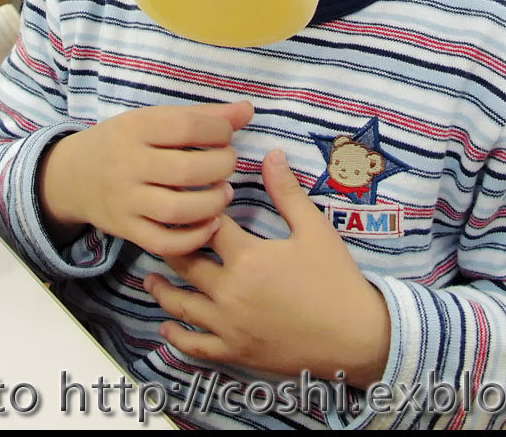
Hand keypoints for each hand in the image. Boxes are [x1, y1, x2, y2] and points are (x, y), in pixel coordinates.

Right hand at [39, 100, 251, 257]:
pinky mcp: (126, 230)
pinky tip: (210, 223)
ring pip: (177, 210)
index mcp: (135, 128)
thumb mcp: (153, 120)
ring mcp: (125, 201)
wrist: (72, 176)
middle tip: (226, 166)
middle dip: (220, 168)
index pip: (185, 127)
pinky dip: (194, 238)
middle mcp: (127, 164)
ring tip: (223, 194)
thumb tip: (247, 110)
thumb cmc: (124, 142)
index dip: (218, 131)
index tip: (225, 137)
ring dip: (212, 204)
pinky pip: (164, 243)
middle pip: (186, 170)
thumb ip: (201, 116)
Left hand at [146, 150, 390, 384]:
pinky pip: (196, 345)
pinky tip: (166, 326)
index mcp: (248, 258)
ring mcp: (230, 325)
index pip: (206, 226)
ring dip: (162, 289)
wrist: (356, 338)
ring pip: (182, 305)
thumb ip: (287, 192)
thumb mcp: (315, 230)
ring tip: (149, 276)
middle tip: (156, 232)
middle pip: (186, 262)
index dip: (194, 210)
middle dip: (170, 245)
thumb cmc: (336, 280)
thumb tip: (271, 154)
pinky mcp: (236, 351)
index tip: (184, 199)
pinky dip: (177, 336)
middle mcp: (230, 292)